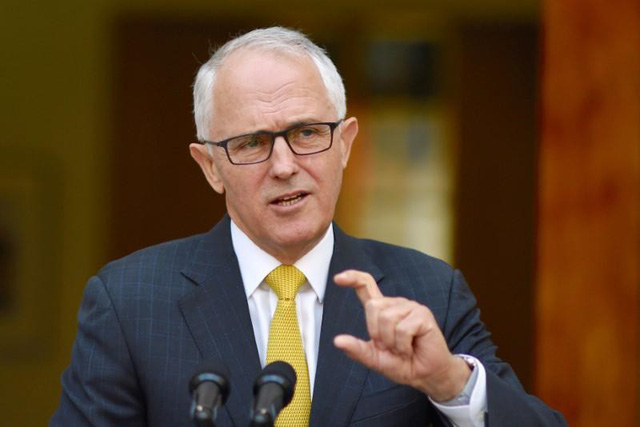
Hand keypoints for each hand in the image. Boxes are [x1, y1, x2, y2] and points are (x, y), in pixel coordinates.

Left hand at [333, 269, 470, 401]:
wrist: (424, 374)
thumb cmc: (401, 363)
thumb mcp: (374, 359)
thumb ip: (357, 349)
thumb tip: (337, 341)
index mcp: (382, 311)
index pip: (366, 286)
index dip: (353, 278)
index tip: (338, 278)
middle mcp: (395, 304)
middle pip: (373, 306)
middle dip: (377, 333)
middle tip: (390, 346)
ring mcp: (410, 307)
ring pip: (387, 318)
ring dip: (392, 342)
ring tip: (402, 348)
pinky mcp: (423, 314)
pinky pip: (403, 328)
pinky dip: (404, 345)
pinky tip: (411, 347)